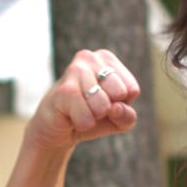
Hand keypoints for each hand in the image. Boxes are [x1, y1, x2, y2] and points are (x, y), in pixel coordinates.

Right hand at [26, 49, 140, 150]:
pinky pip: (87, 116)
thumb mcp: (117, 119)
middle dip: (108, 110)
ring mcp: (75, 70)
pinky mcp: (64, 89)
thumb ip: (128, 116)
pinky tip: (71, 117)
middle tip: (90, 107)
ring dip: (94, 118)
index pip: (132, 89)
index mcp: (106, 58)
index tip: (103, 102)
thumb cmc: (89, 117)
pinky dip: (83, 124)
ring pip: (104, 106)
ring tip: (80, 111)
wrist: (54, 129)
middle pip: (120, 93)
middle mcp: (90, 57)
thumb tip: (115, 108)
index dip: (121, 105)